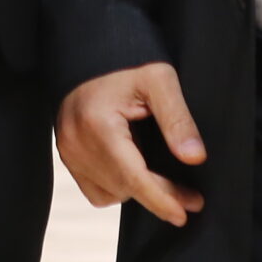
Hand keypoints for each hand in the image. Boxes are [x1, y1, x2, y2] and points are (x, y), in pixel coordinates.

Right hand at [57, 64, 207, 226]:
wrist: (91, 49)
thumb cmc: (125, 60)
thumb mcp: (160, 79)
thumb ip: (177, 120)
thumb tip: (194, 158)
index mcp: (98, 125)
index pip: (133, 178)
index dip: (162, 199)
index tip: (187, 211)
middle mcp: (76, 143)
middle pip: (124, 188)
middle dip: (159, 195)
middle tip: (190, 197)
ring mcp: (68, 151)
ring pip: (108, 193)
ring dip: (135, 189)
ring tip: (157, 173)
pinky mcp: (66, 154)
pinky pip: (94, 188)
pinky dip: (115, 185)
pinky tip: (131, 166)